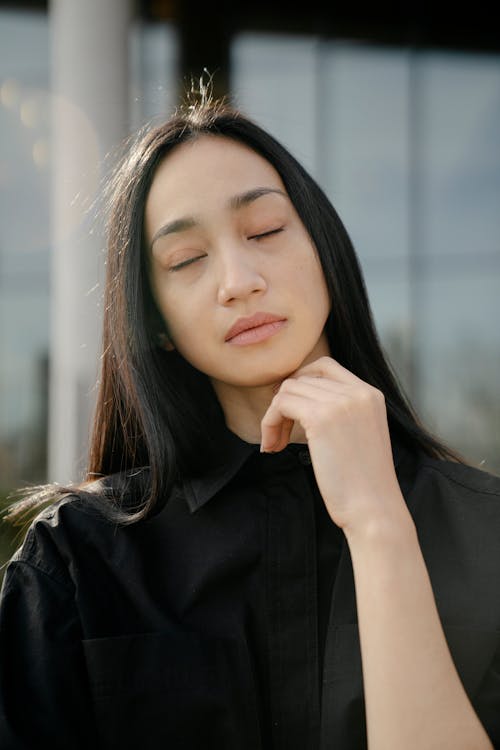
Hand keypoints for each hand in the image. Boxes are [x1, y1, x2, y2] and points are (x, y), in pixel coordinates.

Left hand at [260, 356, 407, 533]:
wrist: (374, 509)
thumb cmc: (363, 483)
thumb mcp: (359, 435)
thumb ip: (340, 412)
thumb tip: (296, 400)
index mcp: (371, 394)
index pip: (325, 367)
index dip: (300, 383)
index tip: (290, 411)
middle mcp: (358, 392)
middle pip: (302, 379)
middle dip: (284, 405)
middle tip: (278, 434)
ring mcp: (341, 402)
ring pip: (288, 389)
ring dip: (274, 416)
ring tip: (275, 443)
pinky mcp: (321, 417)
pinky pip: (281, 405)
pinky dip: (269, 424)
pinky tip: (273, 446)